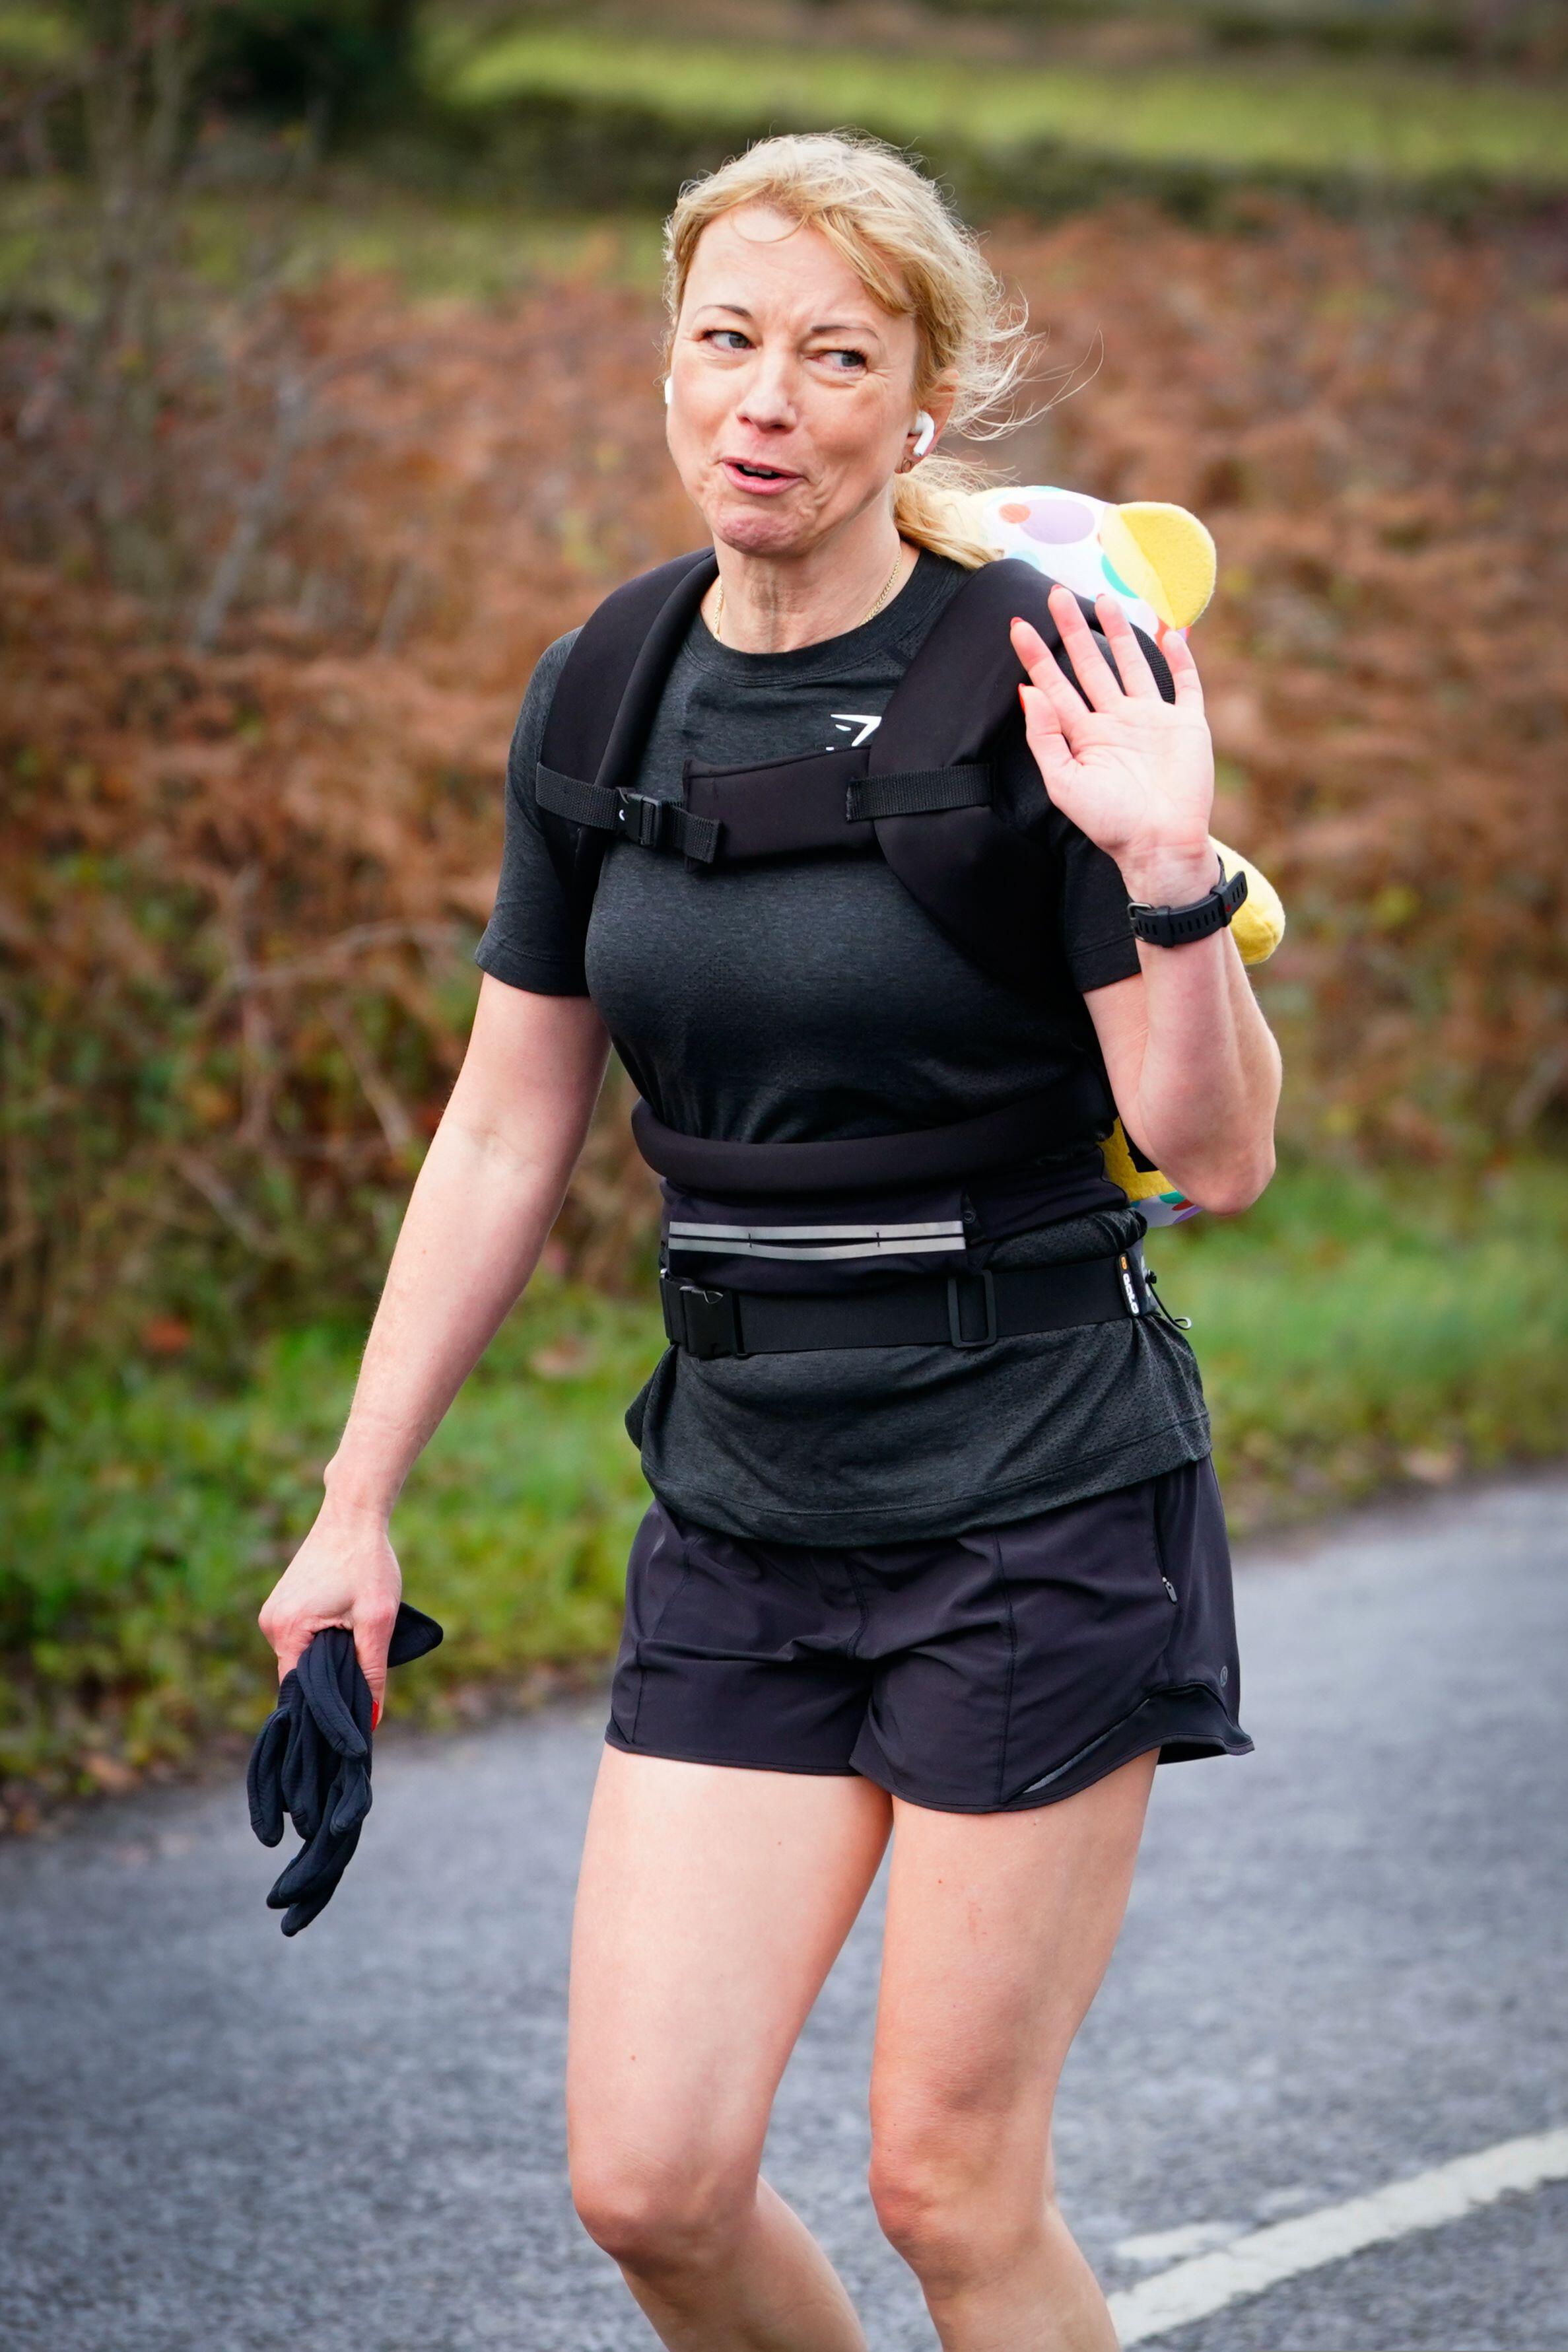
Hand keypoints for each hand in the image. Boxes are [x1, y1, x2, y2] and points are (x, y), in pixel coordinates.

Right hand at [257, 1503, 401, 1727]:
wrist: (354, 1514)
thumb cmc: (367, 1562)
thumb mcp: (378, 1619)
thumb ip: (372, 1671)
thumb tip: (371, 1718)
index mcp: (287, 1630)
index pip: (300, 1690)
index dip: (325, 1707)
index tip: (349, 1719)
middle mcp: (271, 1624)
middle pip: (299, 1675)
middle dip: (329, 1685)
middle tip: (364, 1688)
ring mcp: (274, 1612)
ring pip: (302, 1656)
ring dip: (327, 1661)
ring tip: (358, 1653)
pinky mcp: (284, 1603)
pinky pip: (301, 1638)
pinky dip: (322, 1643)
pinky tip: (346, 1634)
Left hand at [1012, 586, 1217, 905]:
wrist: (1159, 845)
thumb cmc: (1109, 822)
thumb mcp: (1063, 782)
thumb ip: (1044, 736)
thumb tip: (1026, 690)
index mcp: (1084, 735)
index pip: (1054, 685)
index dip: (1036, 656)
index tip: (1017, 625)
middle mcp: (1116, 722)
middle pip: (1090, 665)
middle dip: (1071, 630)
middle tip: (1055, 593)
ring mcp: (1152, 720)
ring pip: (1133, 664)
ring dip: (1118, 631)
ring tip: (1102, 597)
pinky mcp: (1186, 725)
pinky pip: (1185, 682)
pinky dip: (1180, 657)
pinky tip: (1169, 630)